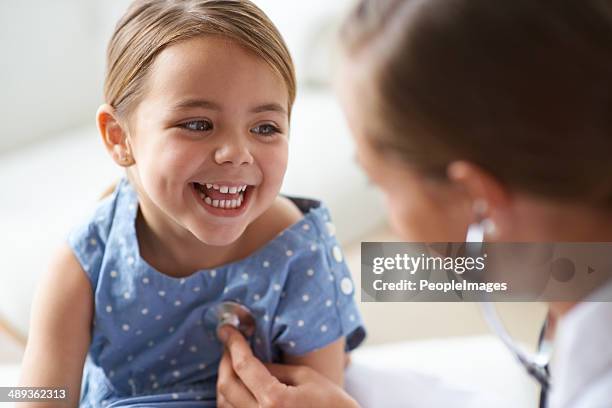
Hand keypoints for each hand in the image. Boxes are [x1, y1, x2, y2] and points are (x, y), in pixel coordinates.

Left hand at [217, 326, 359, 407]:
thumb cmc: (330, 403)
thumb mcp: (305, 376)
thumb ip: (274, 368)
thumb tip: (251, 359)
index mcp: (274, 400)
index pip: (243, 366)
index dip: (233, 344)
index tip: (227, 329)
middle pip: (226, 385)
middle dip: (224, 360)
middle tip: (229, 344)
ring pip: (224, 403)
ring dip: (225, 380)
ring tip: (233, 363)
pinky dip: (230, 398)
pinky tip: (239, 385)